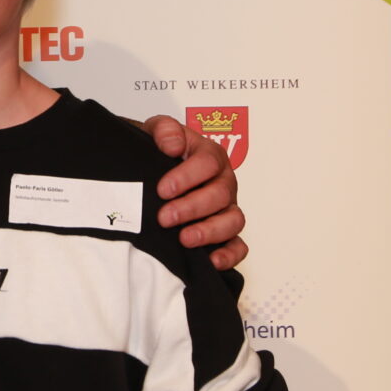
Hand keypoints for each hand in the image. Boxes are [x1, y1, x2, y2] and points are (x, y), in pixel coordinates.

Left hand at [143, 114, 246, 269]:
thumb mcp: (155, 132)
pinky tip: (211, 260)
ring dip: (209, 231)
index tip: (163, 189)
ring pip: (233, 220)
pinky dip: (229, 255)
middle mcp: (224, 181)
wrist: (152, 168)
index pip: (208, 163)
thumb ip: (164, 130)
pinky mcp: (225, 232)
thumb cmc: (158, 152)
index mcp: (211, 155)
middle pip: (220, 194)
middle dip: (191, 208)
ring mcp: (227, 208)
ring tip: (184, 239)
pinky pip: (238, 246)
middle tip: (164, 217)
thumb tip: (171, 144)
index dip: (186, 177)